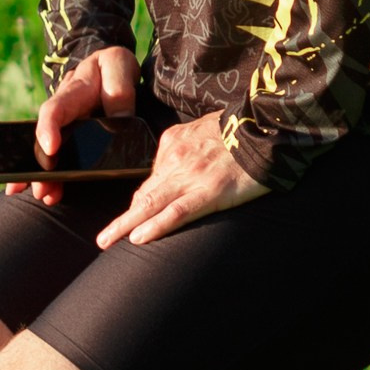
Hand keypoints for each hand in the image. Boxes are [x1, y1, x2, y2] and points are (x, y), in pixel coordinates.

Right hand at [17, 44, 139, 205]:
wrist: (107, 65)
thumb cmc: (112, 66)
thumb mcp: (118, 66)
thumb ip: (119, 89)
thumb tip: (121, 119)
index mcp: (72, 91)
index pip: (55, 109)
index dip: (48, 128)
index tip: (50, 148)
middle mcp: (62, 111)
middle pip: (45, 138)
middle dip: (41, 165)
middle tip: (41, 187)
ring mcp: (64, 125)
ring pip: (48, 151)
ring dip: (44, 175)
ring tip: (46, 194)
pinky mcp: (70, 136)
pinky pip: (58, 156)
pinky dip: (52, 175)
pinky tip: (50, 192)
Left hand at [95, 110, 266, 250]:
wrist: (266, 127)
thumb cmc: (242, 129)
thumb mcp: (204, 128)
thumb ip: (188, 146)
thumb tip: (178, 165)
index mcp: (174, 143)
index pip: (152, 179)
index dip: (139, 201)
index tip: (131, 217)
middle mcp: (175, 160)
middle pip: (142, 194)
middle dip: (121, 219)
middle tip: (103, 239)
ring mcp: (190, 176)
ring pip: (150, 205)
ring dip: (125, 226)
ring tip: (107, 242)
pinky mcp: (209, 191)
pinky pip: (176, 213)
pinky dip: (155, 226)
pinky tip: (138, 238)